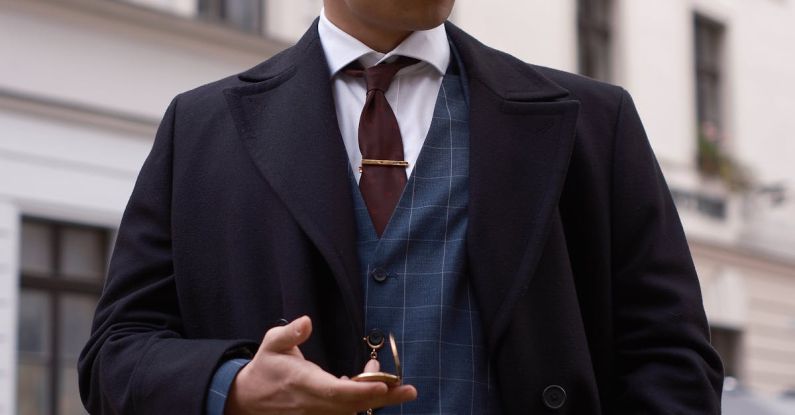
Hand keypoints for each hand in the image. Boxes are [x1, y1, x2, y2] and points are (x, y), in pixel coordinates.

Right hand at [225, 316, 416, 413]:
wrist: (247, 399)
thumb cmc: (265, 368)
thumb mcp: (272, 343)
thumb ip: (290, 333)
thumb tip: (307, 321)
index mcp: (303, 383)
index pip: (336, 391)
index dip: (361, 389)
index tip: (383, 384)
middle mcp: (313, 403)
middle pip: (353, 405)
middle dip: (384, 398)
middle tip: (410, 390)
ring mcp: (317, 414)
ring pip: (352, 411)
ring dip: (374, 396)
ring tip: (394, 380)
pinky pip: (345, 412)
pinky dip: (362, 400)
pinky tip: (371, 384)